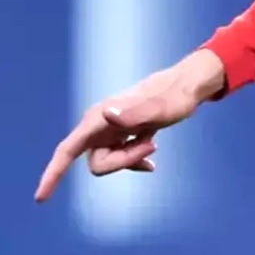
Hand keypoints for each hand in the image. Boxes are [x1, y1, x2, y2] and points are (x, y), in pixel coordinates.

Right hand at [34, 49, 225, 201]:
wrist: (185, 86)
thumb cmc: (174, 96)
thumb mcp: (160, 109)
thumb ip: (134, 113)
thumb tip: (106, 115)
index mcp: (98, 118)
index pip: (67, 150)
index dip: (52, 174)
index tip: (40, 197)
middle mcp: (98, 124)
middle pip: (96, 163)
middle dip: (122, 162)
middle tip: (151, 147)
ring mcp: (108, 130)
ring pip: (109, 162)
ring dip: (131, 159)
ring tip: (153, 145)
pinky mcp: (120, 133)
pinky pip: (120, 158)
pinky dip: (134, 161)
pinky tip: (151, 164)